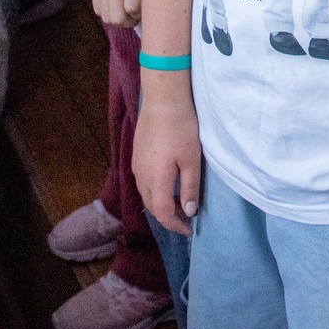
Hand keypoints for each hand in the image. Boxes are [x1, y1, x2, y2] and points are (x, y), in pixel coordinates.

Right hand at [133, 86, 202, 233]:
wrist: (163, 99)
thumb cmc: (181, 127)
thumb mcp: (192, 160)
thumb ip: (189, 188)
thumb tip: (188, 212)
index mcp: (155, 180)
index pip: (162, 214)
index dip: (175, 226)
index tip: (189, 230)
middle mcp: (141, 176)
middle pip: (151, 207)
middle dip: (168, 216)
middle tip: (186, 218)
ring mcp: (136, 165)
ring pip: (145, 195)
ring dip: (160, 203)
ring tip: (179, 202)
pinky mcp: (136, 155)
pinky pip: (142, 182)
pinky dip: (154, 190)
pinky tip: (167, 183)